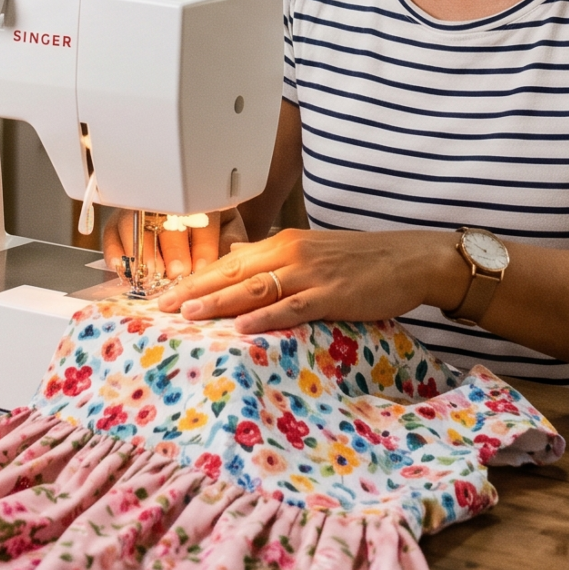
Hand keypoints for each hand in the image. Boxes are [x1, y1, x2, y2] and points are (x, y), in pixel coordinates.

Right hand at [98, 208, 247, 279]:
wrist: (180, 226)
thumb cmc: (207, 231)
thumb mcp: (226, 231)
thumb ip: (229, 241)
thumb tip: (230, 253)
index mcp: (199, 200)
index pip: (201, 218)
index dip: (202, 245)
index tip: (202, 268)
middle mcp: (166, 201)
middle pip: (166, 218)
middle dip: (173, 248)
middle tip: (176, 272)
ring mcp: (138, 210)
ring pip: (136, 223)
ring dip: (144, 251)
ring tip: (151, 274)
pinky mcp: (117, 223)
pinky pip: (111, 234)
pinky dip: (116, 253)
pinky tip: (125, 270)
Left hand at [155, 227, 468, 333]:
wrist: (409, 258)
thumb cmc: (361, 260)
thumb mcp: (310, 252)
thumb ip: (273, 259)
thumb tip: (235, 265)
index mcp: (282, 243)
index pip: (226, 263)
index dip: (193, 278)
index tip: (163, 295)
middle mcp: (289, 252)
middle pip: (231, 273)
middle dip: (193, 290)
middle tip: (159, 307)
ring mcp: (310, 272)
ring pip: (255, 288)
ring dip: (219, 301)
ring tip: (188, 314)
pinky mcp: (331, 293)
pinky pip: (292, 306)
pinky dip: (266, 316)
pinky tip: (244, 326)